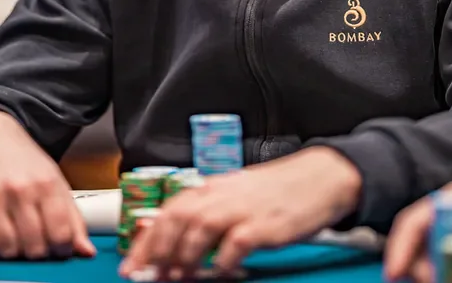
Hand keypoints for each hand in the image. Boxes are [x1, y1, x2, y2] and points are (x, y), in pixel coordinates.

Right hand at [0, 110, 95, 259]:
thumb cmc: (19, 158)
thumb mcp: (52, 178)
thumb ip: (71, 216)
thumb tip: (86, 251)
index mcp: (47, 183)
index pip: (61, 234)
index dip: (62, 250)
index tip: (58, 249)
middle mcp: (20, 189)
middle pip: (35, 247)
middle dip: (37, 252)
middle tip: (33, 243)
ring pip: (7, 250)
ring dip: (12, 252)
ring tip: (12, 237)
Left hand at [120, 147, 360, 277]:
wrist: (319, 179)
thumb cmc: (277, 192)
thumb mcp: (236, 195)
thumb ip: (207, 212)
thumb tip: (175, 240)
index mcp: (213, 188)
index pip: (169, 210)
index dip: (147, 239)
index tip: (132, 263)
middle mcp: (223, 195)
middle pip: (178, 218)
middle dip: (158, 249)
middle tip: (148, 275)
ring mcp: (244, 208)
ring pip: (201, 227)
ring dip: (184, 256)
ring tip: (176, 278)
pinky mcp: (265, 224)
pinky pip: (237, 243)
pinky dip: (223, 260)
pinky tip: (218, 272)